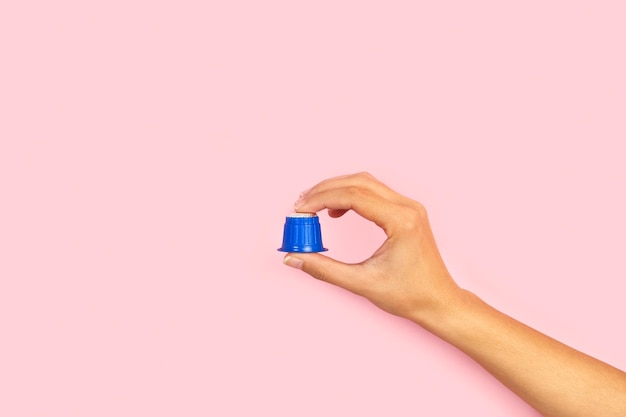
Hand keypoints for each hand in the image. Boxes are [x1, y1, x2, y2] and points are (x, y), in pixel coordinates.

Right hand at [283, 172, 462, 322]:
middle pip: (358, 182)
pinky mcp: (407, 212)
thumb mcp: (362, 284)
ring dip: (337, 190)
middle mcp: (408, 207)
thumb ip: (324, 269)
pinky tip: (336, 212)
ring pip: (366, 183)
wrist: (439, 302)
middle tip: (301, 204)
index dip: (321, 199)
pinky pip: (375, 193)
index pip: (353, 196)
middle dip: (325, 190)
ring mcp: (410, 207)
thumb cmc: (409, 295)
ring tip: (313, 205)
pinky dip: (351, 196)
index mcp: (400, 221)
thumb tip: (294, 258)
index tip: (300, 210)